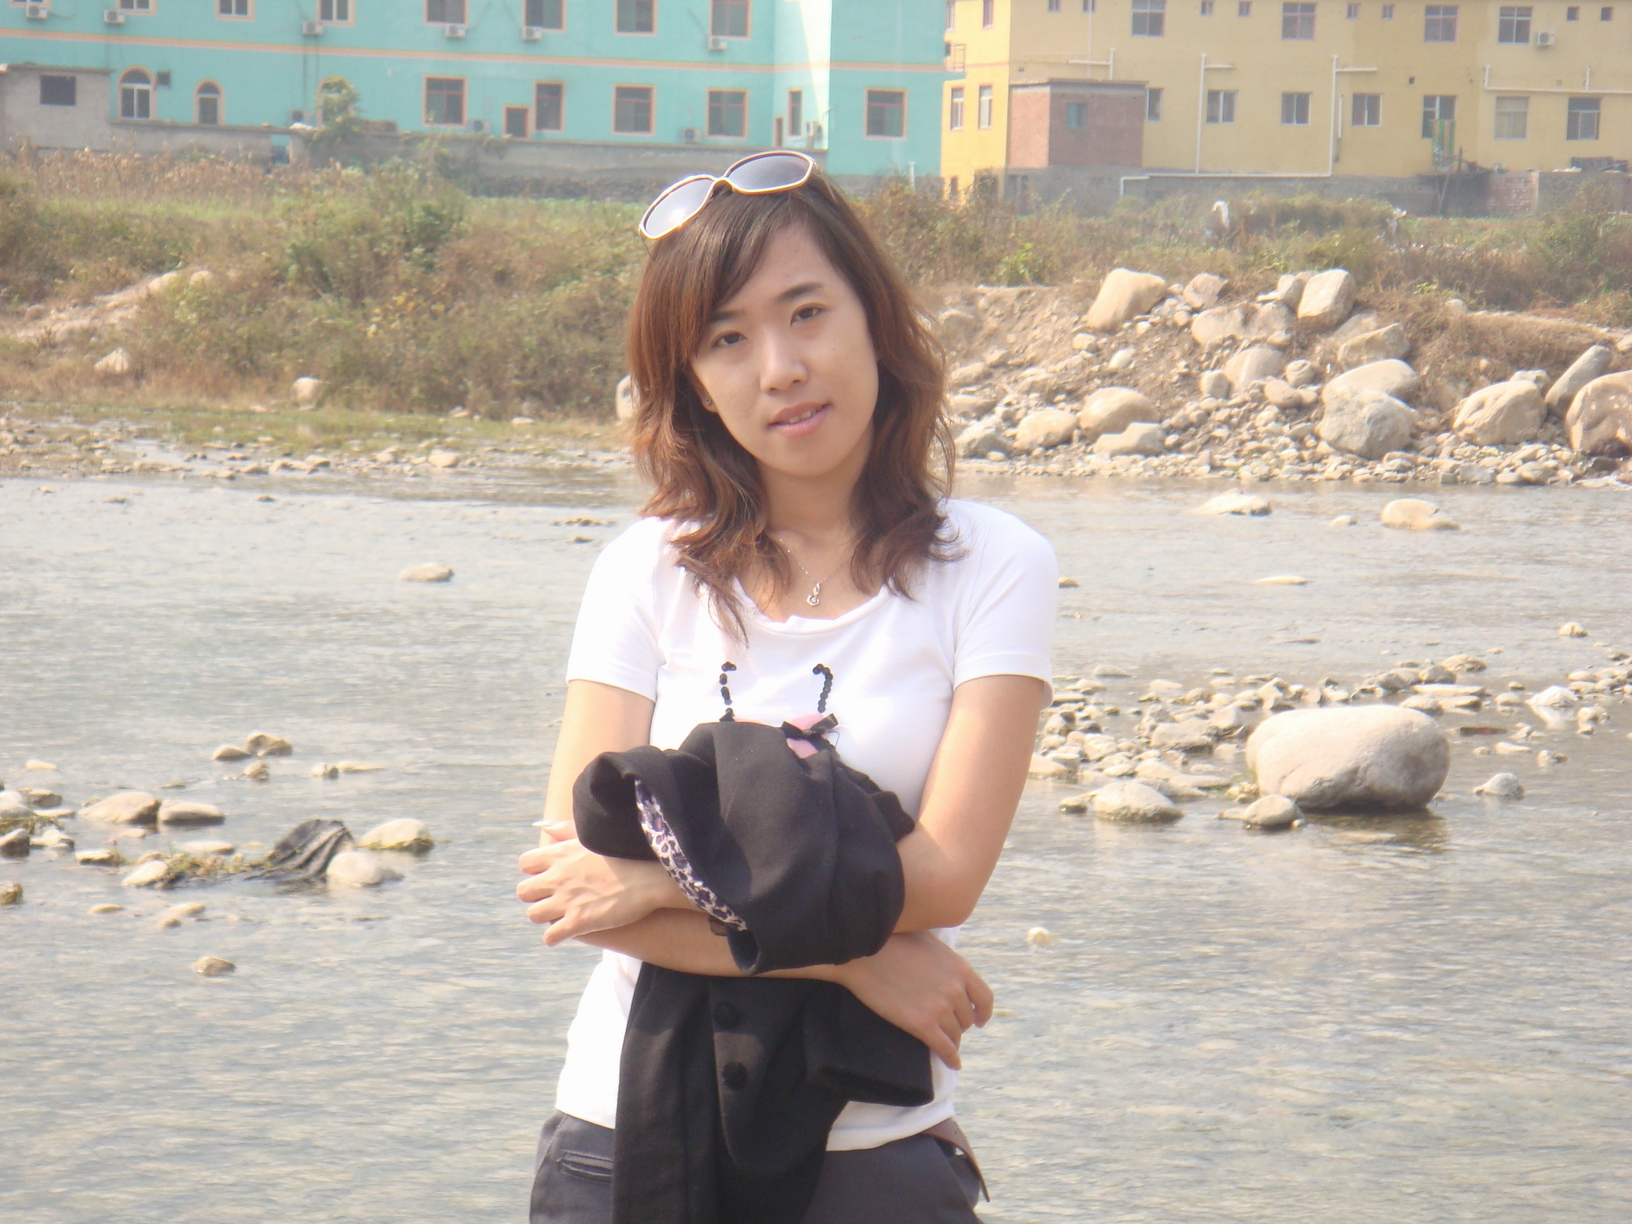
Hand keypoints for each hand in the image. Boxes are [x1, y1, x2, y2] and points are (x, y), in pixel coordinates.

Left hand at [517, 838, 684, 945]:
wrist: (650, 877)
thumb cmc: (626, 853)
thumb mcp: (592, 836)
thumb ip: (564, 830)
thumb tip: (541, 826)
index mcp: (561, 854)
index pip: (525, 863)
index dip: (534, 871)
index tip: (548, 875)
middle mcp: (558, 877)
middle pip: (524, 891)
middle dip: (535, 895)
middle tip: (551, 897)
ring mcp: (566, 901)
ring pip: (533, 915)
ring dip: (544, 916)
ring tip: (558, 915)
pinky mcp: (578, 922)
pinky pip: (551, 936)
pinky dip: (554, 937)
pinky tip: (565, 932)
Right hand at [832, 933, 993, 1069]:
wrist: (863, 953)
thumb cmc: (891, 939)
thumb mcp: (928, 939)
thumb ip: (944, 957)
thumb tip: (948, 966)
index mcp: (960, 967)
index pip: (985, 997)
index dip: (983, 1012)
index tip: (980, 1020)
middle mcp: (955, 989)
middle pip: (967, 1018)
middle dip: (958, 1023)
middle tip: (947, 1026)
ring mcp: (940, 1008)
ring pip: (955, 1034)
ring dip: (951, 1040)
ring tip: (944, 1043)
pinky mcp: (922, 1025)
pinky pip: (945, 1048)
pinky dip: (951, 1058)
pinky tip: (953, 1063)